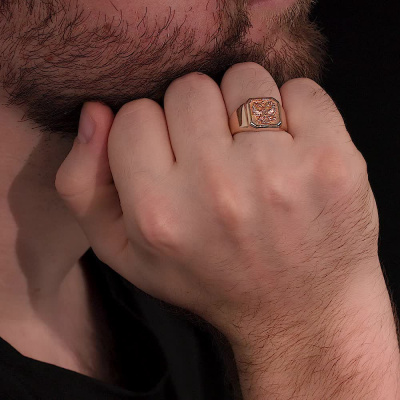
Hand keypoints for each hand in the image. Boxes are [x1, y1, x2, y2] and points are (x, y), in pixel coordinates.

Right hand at [56, 62, 379, 340]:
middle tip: (216, 155)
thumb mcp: (127, 254)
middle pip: (188, 88)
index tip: (173, 157)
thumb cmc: (211, 280)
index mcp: (160, 214)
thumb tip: (96, 112)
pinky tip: (291, 152)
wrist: (301, 313)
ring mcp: (279, 173)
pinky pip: (301, 90)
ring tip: (254, 152)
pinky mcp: (332, 160)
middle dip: (197, 115)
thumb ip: (84, 185)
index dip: (151, 131)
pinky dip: (294, 111)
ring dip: (244, 107)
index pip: (132, 115)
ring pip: (243, 79)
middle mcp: (217, 190)